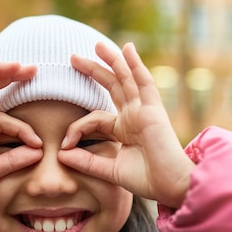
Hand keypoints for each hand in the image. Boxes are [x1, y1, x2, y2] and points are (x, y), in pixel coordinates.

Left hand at [59, 42, 194, 208]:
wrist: (171, 186)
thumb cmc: (147, 180)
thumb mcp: (109, 170)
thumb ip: (86, 162)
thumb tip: (60, 153)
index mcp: (124, 129)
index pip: (94, 117)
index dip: (76, 128)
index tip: (65, 146)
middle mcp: (134, 116)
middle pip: (111, 86)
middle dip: (93, 70)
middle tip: (73, 58)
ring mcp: (144, 110)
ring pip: (125, 79)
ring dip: (112, 60)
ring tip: (96, 45)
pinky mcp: (153, 109)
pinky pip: (144, 81)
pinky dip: (135, 64)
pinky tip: (127, 48)